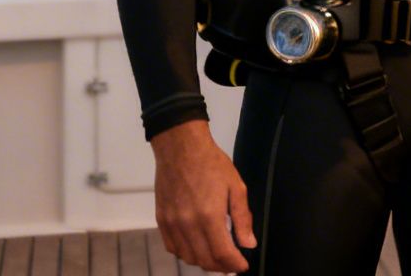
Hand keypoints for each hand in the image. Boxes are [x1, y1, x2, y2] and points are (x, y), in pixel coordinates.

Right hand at [151, 120, 254, 271]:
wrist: (181, 147)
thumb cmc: (211, 163)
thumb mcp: (236, 187)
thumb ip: (243, 218)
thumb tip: (249, 244)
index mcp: (209, 216)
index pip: (222, 254)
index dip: (235, 265)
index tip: (242, 266)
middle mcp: (188, 224)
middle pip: (205, 260)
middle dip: (221, 267)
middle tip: (232, 264)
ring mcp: (172, 223)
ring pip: (188, 257)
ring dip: (204, 262)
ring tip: (216, 257)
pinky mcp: (161, 220)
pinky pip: (173, 248)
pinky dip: (186, 254)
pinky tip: (196, 248)